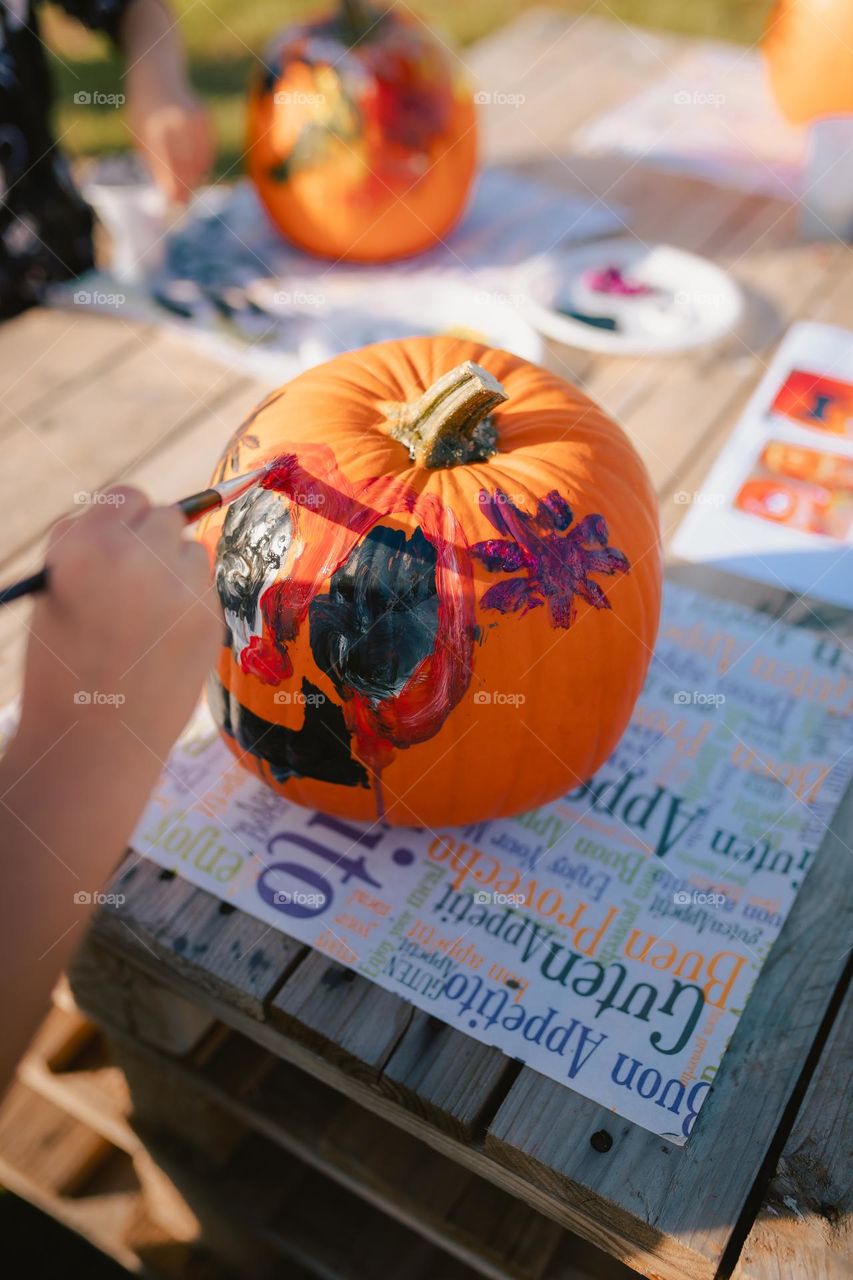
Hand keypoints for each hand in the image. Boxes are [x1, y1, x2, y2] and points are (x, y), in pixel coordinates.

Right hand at [15, 487, 219, 766]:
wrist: (96, 741)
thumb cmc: (62, 663)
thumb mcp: (53, 591)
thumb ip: (88, 543)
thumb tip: (132, 513)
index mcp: (91, 547)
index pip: (127, 496)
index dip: (121, 517)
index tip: (116, 537)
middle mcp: (142, 559)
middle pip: (167, 517)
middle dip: (152, 539)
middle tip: (132, 576)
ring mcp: (183, 589)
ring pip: (193, 553)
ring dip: (174, 569)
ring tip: (144, 617)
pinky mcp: (210, 619)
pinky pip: (204, 590)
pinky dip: (187, 604)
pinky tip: (162, 641)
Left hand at [128, 83, 212, 203]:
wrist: (157, 76)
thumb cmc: (144, 113)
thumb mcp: (140, 136)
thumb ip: (155, 163)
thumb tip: (170, 194)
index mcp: (155, 127)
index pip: (167, 165)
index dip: (172, 186)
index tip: (174, 203)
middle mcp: (176, 122)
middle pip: (186, 164)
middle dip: (186, 186)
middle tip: (183, 202)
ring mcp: (192, 118)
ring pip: (200, 158)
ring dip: (196, 177)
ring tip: (187, 188)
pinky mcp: (204, 118)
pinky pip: (208, 149)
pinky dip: (203, 164)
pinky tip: (196, 172)